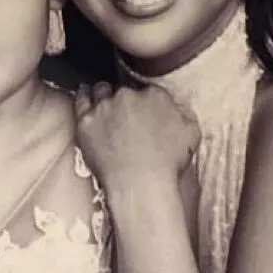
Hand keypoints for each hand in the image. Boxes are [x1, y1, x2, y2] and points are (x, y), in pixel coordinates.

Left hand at [75, 82, 199, 190]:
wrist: (141, 182)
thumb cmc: (167, 163)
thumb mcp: (191, 134)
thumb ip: (184, 114)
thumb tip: (177, 108)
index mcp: (155, 95)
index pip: (146, 90)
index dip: (143, 100)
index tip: (141, 110)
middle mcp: (128, 95)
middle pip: (123, 90)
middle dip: (124, 99)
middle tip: (123, 114)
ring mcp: (104, 107)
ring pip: (101, 90)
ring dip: (103, 94)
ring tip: (102, 101)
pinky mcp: (86, 120)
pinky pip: (81, 100)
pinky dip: (83, 95)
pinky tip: (84, 93)